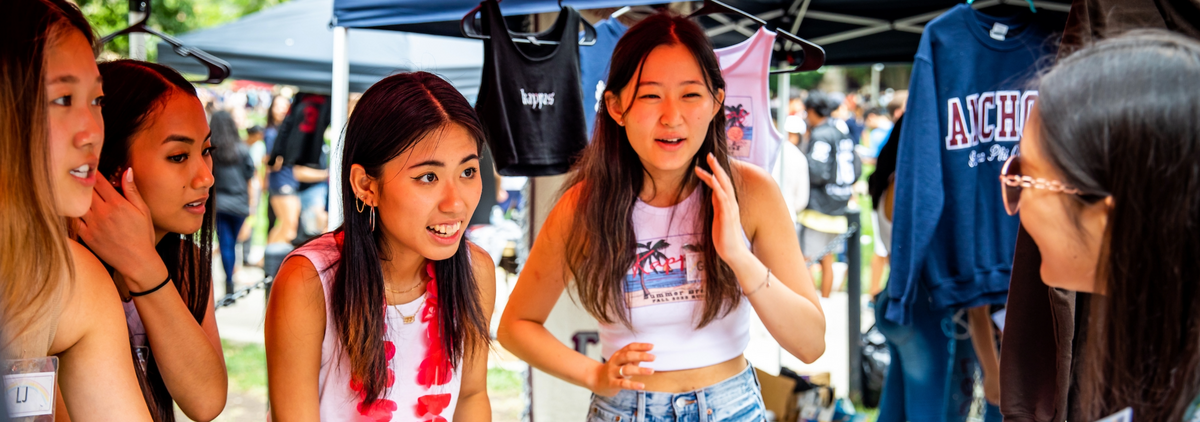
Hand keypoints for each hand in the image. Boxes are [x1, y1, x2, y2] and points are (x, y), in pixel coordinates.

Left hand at [75, 168, 167, 290]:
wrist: (137, 261)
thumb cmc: (143, 235)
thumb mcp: (143, 211)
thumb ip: (132, 190)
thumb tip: (127, 171)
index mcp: (117, 204)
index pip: (100, 181)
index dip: (94, 172)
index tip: (91, 167)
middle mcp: (102, 212)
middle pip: (86, 190)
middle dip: (83, 182)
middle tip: (79, 176)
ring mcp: (92, 224)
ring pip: (78, 204)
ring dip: (76, 197)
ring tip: (74, 192)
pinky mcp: (86, 236)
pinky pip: (73, 220)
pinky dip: (72, 213)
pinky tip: (73, 209)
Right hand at [588, 342, 654, 396]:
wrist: (596, 380)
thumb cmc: (614, 371)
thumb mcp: (623, 363)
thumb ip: (634, 359)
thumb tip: (649, 354)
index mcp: (618, 354)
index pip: (630, 347)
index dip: (641, 346)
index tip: (652, 346)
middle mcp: (615, 361)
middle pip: (627, 356)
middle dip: (641, 356)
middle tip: (653, 357)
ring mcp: (612, 372)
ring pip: (626, 369)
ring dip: (640, 370)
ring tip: (652, 371)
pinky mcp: (612, 383)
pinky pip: (623, 384)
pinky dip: (633, 385)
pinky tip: (642, 386)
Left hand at [694, 154, 753, 269]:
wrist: (734, 253)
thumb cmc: (725, 238)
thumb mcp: (718, 217)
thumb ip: (717, 205)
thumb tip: (713, 193)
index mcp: (728, 204)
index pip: (721, 184)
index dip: (714, 173)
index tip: (706, 163)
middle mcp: (731, 203)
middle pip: (724, 180)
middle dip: (717, 167)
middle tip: (708, 155)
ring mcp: (730, 208)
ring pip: (724, 185)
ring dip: (716, 172)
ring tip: (709, 161)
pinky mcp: (727, 215)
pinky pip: (723, 198)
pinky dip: (718, 187)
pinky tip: (713, 178)